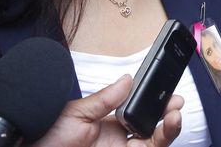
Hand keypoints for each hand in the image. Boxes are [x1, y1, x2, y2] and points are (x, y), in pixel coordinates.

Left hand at [31, 75, 183, 146]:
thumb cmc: (45, 137)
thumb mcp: (76, 113)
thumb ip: (105, 99)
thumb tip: (128, 79)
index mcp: (107, 122)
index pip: (139, 109)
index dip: (155, 101)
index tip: (167, 90)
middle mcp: (117, 139)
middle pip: (152, 127)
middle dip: (168, 113)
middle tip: (176, 103)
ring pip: (154, 142)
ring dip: (168, 128)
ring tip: (174, 116)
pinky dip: (159, 141)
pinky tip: (163, 131)